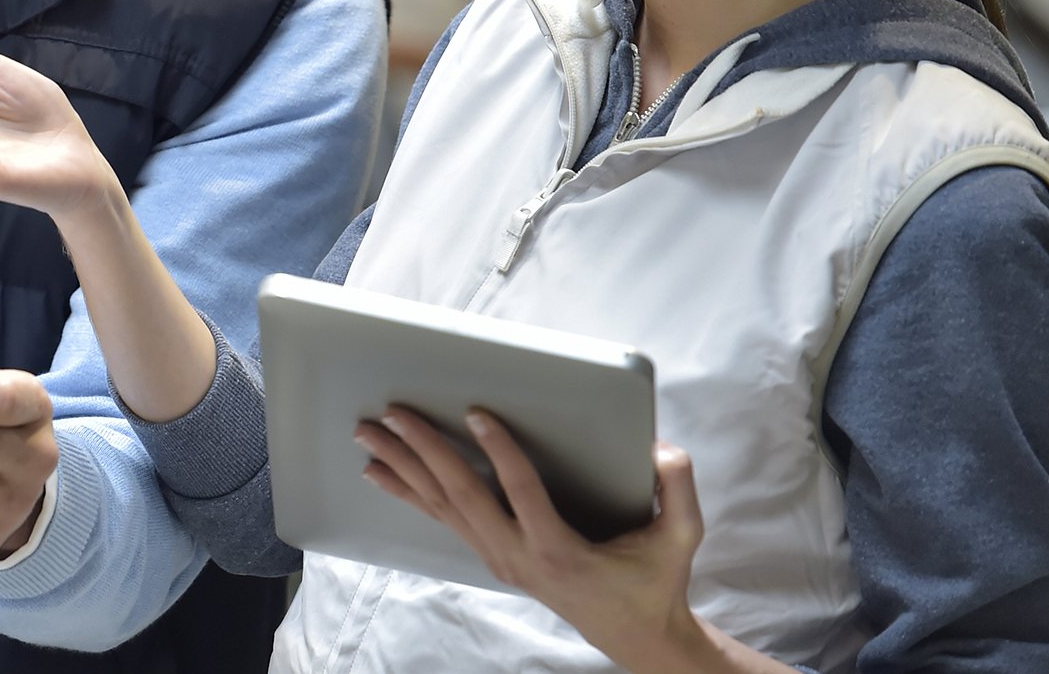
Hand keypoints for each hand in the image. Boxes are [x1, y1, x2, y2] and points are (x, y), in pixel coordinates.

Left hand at [358, 407, 722, 672]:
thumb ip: (676, 490)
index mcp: (559, 550)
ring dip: (404, 467)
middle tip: (393, 414)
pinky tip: (378, 472)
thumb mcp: (680, 539)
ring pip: (443, 507)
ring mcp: (500, 558)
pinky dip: (409, 493)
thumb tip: (661, 449)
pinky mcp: (493, 556)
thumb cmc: (654, 581)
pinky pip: (443, 520)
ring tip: (368, 434)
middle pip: (462, 496)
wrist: (635, 635)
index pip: (522, 492)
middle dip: (424, 451)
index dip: (498, 452)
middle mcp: (519, 556)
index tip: (476, 414)